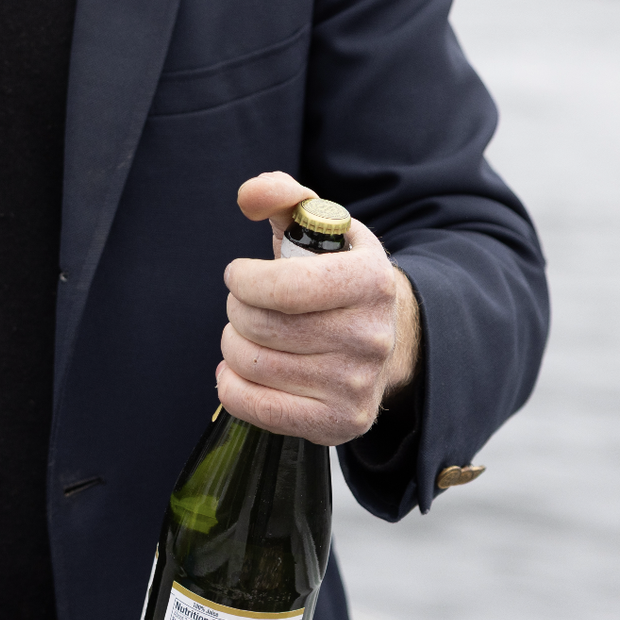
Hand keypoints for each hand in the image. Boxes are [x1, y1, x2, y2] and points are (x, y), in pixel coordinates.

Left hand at [217, 172, 420, 443]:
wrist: (387, 334)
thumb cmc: (337, 275)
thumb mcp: (319, 226)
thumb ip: (282, 195)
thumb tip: (250, 197)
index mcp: (371, 281)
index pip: (286, 287)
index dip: (245, 279)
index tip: (239, 274)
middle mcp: (371, 337)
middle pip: (262, 326)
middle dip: (238, 308)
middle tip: (245, 303)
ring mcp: (357, 385)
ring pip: (253, 364)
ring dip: (233, 343)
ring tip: (249, 333)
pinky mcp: (340, 423)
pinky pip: (257, 409)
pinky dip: (231, 387)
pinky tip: (238, 370)